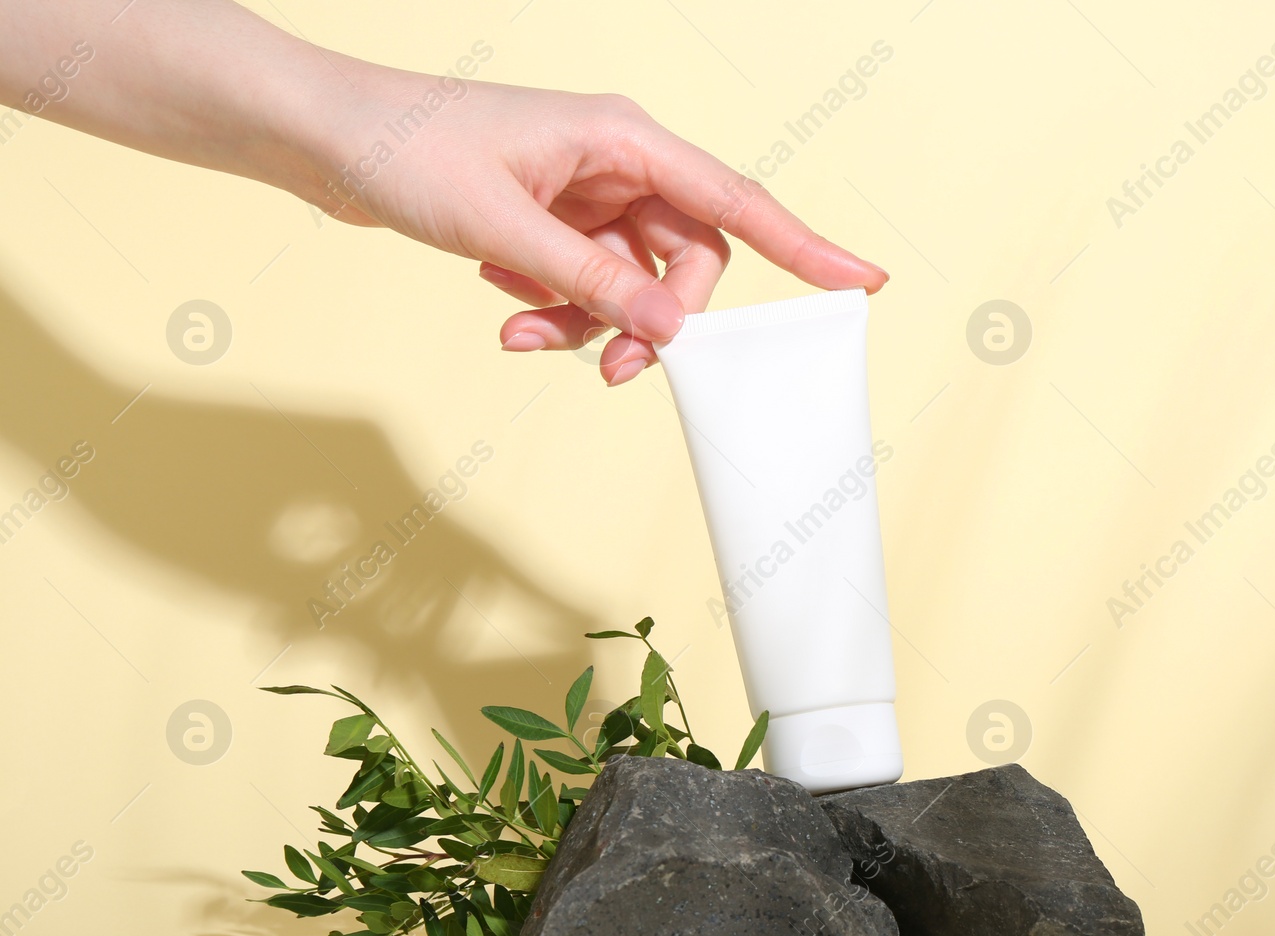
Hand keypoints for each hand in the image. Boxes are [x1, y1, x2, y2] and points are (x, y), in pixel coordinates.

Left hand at [313, 70, 888, 384]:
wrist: (327, 140)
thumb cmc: (409, 150)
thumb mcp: (504, 227)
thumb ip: (593, 283)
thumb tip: (672, 333)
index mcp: (623, 138)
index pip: (736, 199)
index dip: (804, 244)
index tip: (861, 281)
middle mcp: (617, 164)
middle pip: (685, 260)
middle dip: (655, 320)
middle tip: (619, 370)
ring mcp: (586, 196)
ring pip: (632, 284)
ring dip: (589, 323)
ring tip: (523, 333)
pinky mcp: (554, 223)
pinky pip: (587, 286)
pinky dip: (557, 311)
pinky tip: (507, 306)